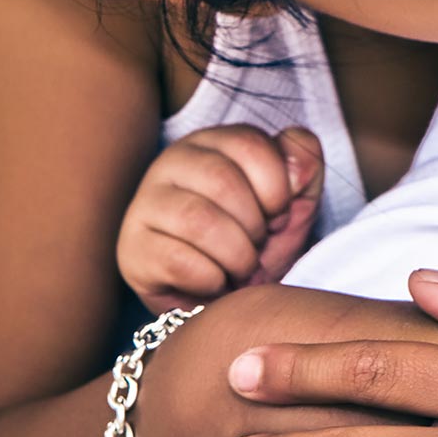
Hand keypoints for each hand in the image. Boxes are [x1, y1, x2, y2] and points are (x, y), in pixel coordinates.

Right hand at [116, 125, 323, 312]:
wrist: (228, 295)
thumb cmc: (258, 237)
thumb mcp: (296, 196)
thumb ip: (304, 162)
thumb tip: (294, 169)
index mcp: (213, 141)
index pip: (249, 144)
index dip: (276, 188)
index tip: (278, 214)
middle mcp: (172, 163)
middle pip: (222, 181)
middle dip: (255, 225)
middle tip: (258, 245)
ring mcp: (146, 204)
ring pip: (198, 221)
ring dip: (236, 255)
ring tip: (241, 266)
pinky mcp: (133, 249)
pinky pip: (177, 261)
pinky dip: (211, 279)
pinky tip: (216, 280)